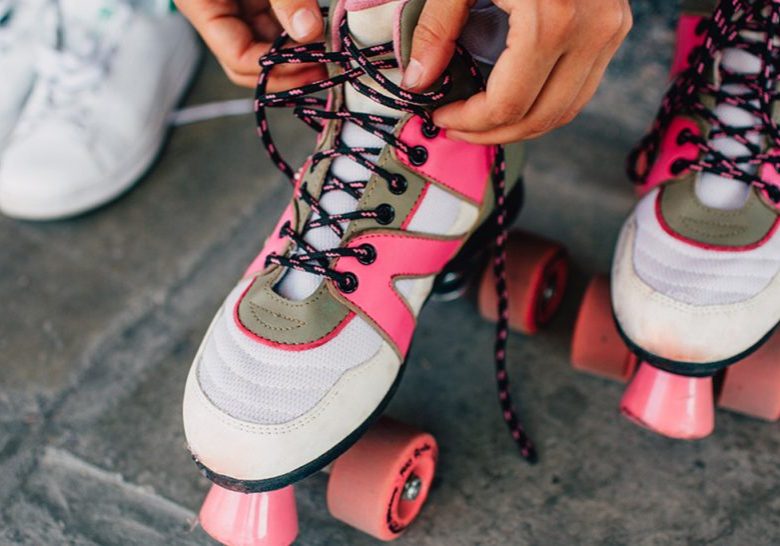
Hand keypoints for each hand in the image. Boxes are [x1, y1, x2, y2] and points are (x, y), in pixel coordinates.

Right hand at [174, 0, 325, 89]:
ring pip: (265, 45)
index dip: (277, 68)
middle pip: (248, 63)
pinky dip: (298, 31)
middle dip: (288, 72)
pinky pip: (274, 24)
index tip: (315, 64)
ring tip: (330, 51)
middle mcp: (215, 10)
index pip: (237, 58)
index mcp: (201, 4)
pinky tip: (321, 33)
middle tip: (327, 69)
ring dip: (297, 53)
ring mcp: (234, 4)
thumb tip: (309, 33)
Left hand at [402, 0, 631, 142]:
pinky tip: (513, 99)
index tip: (441, 116)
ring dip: (522, 126)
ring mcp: (610, 30)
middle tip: (457, 129)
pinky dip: (546, 102)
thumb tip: (418, 81)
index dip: (471, 122)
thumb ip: (436, 27)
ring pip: (567, 110)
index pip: (509, 104)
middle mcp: (591, 31)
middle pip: (541, 117)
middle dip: (493, 133)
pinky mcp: (614, 26)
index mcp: (551, 19)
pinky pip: (581, 87)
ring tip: (481, 122)